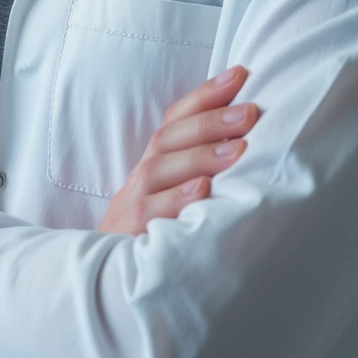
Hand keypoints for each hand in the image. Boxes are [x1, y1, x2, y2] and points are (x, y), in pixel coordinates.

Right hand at [96, 65, 259, 235]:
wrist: (106, 283)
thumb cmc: (156, 237)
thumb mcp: (174, 199)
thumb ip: (201, 171)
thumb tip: (250, 142)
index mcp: (154, 165)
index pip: (175, 120)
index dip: (205, 95)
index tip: (240, 74)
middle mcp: (142, 179)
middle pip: (168, 139)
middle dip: (209, 121)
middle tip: (249, 112)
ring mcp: (132, 205)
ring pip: (158, 171)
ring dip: (200, 156)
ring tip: (239, 148)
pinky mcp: (129, 236)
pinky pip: (150, 214)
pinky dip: (176, 200)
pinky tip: (204, 191)